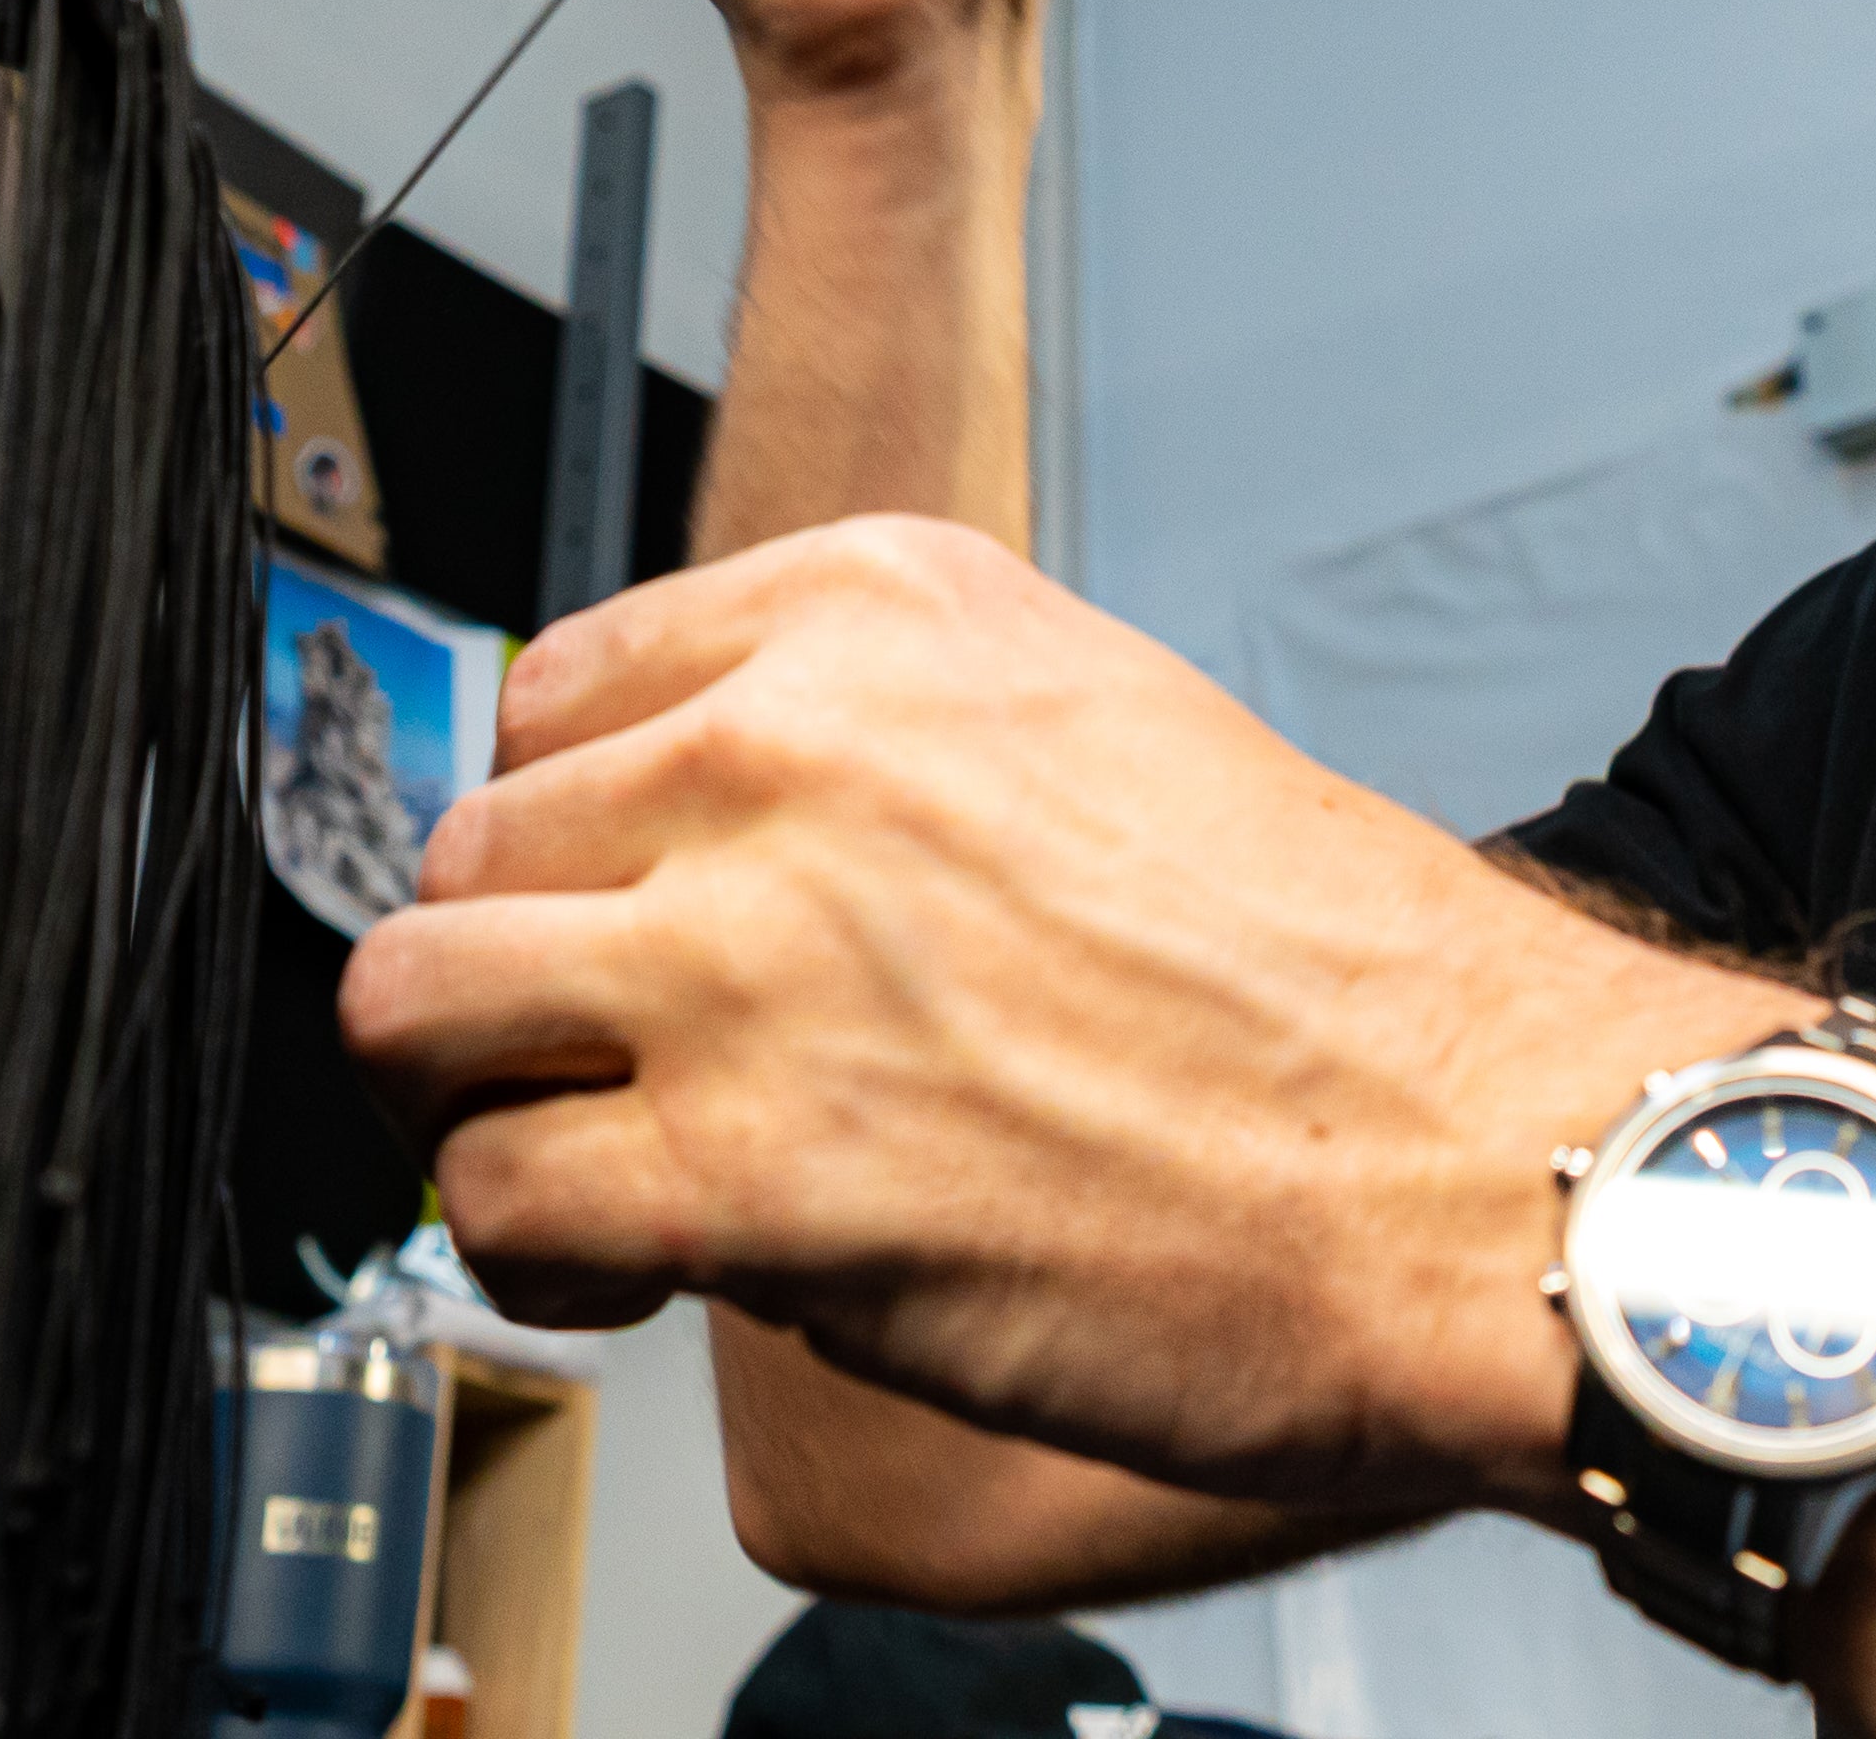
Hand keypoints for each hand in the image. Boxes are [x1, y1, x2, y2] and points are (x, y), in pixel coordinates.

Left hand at [340, 516, 1794, 1510]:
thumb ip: (874, 730)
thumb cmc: (1315, 967)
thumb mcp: (1086, 719)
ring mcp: (748, 949)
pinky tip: (644, 1268)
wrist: (1459, 1150)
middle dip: (525, 965)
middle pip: (474, 842)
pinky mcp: (740, 1166)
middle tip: (610, 1051)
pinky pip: (492, 1200)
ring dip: (481, 1098)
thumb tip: (700, 816)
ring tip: (586, 1151)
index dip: (574, 827)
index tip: (608, 902)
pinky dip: (540, 1257)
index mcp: (870, 607)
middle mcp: (786, 745)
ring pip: (417, 1003)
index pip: (558, 687)